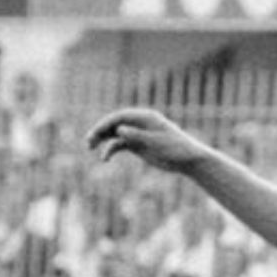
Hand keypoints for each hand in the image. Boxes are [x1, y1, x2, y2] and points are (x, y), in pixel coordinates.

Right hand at [84, 108, 210, 171]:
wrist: (188, 160)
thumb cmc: (175, 149)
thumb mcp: (156, 143)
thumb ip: (138, 136)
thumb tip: (119, 130)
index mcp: (146, 118)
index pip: (121, 116)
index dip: (105, 123)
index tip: (96, 133)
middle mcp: (140, 123)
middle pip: (115, 123)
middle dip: (100, 131)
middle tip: (88, 142)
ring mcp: (138, 134)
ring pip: (115, 133)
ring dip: (102, 139)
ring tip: (90, 147)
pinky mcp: (138, 145)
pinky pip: (120, 145)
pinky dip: (111, 150)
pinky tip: (104, 159)